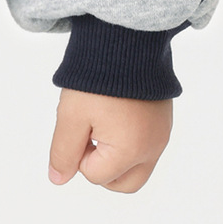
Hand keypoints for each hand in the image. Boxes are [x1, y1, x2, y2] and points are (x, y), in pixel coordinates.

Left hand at [48, 88, 172, 192]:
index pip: (95, 176)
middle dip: (102, 169)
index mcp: (131, 151)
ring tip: (102, 122)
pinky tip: (116, 114)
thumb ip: (64, 152)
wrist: (126, 39)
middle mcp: (153, 148)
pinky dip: (130, 141)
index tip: (80, 124)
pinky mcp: (164, 121)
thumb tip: (58, 179)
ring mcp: (162, 135)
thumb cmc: (96, 78)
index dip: (79, 154)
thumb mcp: (71, 116)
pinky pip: (147, 146)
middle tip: (89, 135)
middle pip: (123, 184)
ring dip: (116, 156)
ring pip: (137, 167)